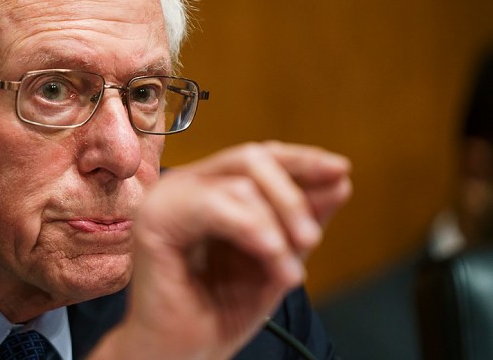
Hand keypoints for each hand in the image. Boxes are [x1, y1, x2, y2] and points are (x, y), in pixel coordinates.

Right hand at [90, 141, 350, 359]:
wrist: (183, 354)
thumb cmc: (218, 312)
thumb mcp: (277, 259)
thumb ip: (302, 219)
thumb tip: (339, 179)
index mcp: (207, 189)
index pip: (258, 156)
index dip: (301, 159)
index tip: (340, 171)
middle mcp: (183, 186)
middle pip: (251, 158)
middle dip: (293, 196)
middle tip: (312, 239)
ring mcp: (165, 199)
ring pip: (240, 183)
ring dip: (277, 227)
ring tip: (288, 272)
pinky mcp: (154, 220)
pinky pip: (215, 206)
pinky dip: (253, 230)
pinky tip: (271, 257)